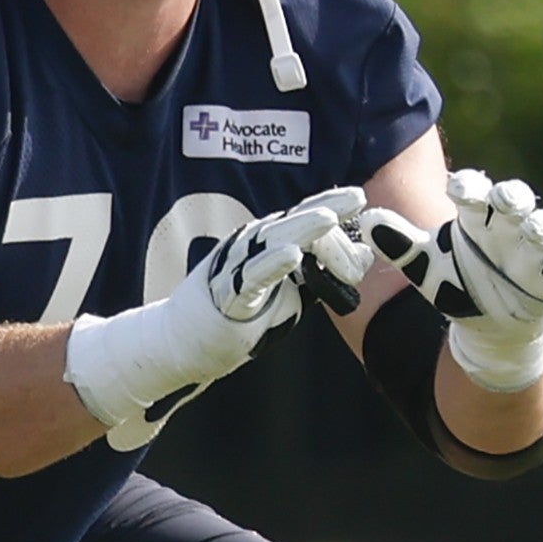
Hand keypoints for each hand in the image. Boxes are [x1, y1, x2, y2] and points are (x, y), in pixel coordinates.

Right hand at [66, 187, 366, 448]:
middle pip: (290, 223)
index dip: (329, 206)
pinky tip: (293, 255)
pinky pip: (251, 277)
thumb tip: (359, 259)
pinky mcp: (225, 295)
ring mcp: (234, 269)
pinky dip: (272, 265)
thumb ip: (317, 277)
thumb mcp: (288, 294)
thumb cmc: (237, 317)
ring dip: (301, 230)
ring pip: (271, 243)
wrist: (182, 344)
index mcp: (263, 244)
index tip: (360, 199)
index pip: (299, 220)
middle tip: (358, 197)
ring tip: (330, 219)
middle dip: (325, 209)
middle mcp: (247, 248)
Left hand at [365, 170, 542, 392]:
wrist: (490, 327)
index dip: (470, 186)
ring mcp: (534, 252)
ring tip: (533, 230)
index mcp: (477, 218)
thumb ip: (399, 244)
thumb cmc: (458, 282)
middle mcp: (508, 228)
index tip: (456, 187)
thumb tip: (366, 221)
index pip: (476, 192)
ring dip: (541, 226)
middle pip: (516, 200)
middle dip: (512, 197)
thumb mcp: (425, 266)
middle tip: (503, 198)